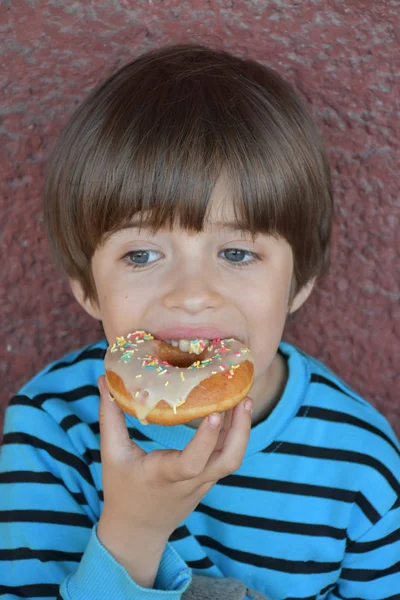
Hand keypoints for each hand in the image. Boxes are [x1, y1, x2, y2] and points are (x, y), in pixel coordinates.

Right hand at [96, 375, 251, 587]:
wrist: (137, 531)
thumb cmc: (122, 490)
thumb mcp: (112, 455)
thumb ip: (110, 417)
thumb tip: (105, 380)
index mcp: (165, 475)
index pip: (192, 462)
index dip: (206, 438)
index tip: (214, 412)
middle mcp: (190, 480)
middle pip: (228, 461)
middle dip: (241, 430)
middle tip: (243, 398)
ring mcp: (203, 483)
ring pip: (232, 459)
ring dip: (242, 430)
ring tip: (244, 399)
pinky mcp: (208, 480)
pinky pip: (226, 457)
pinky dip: (233, 435)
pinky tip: (232, 412)